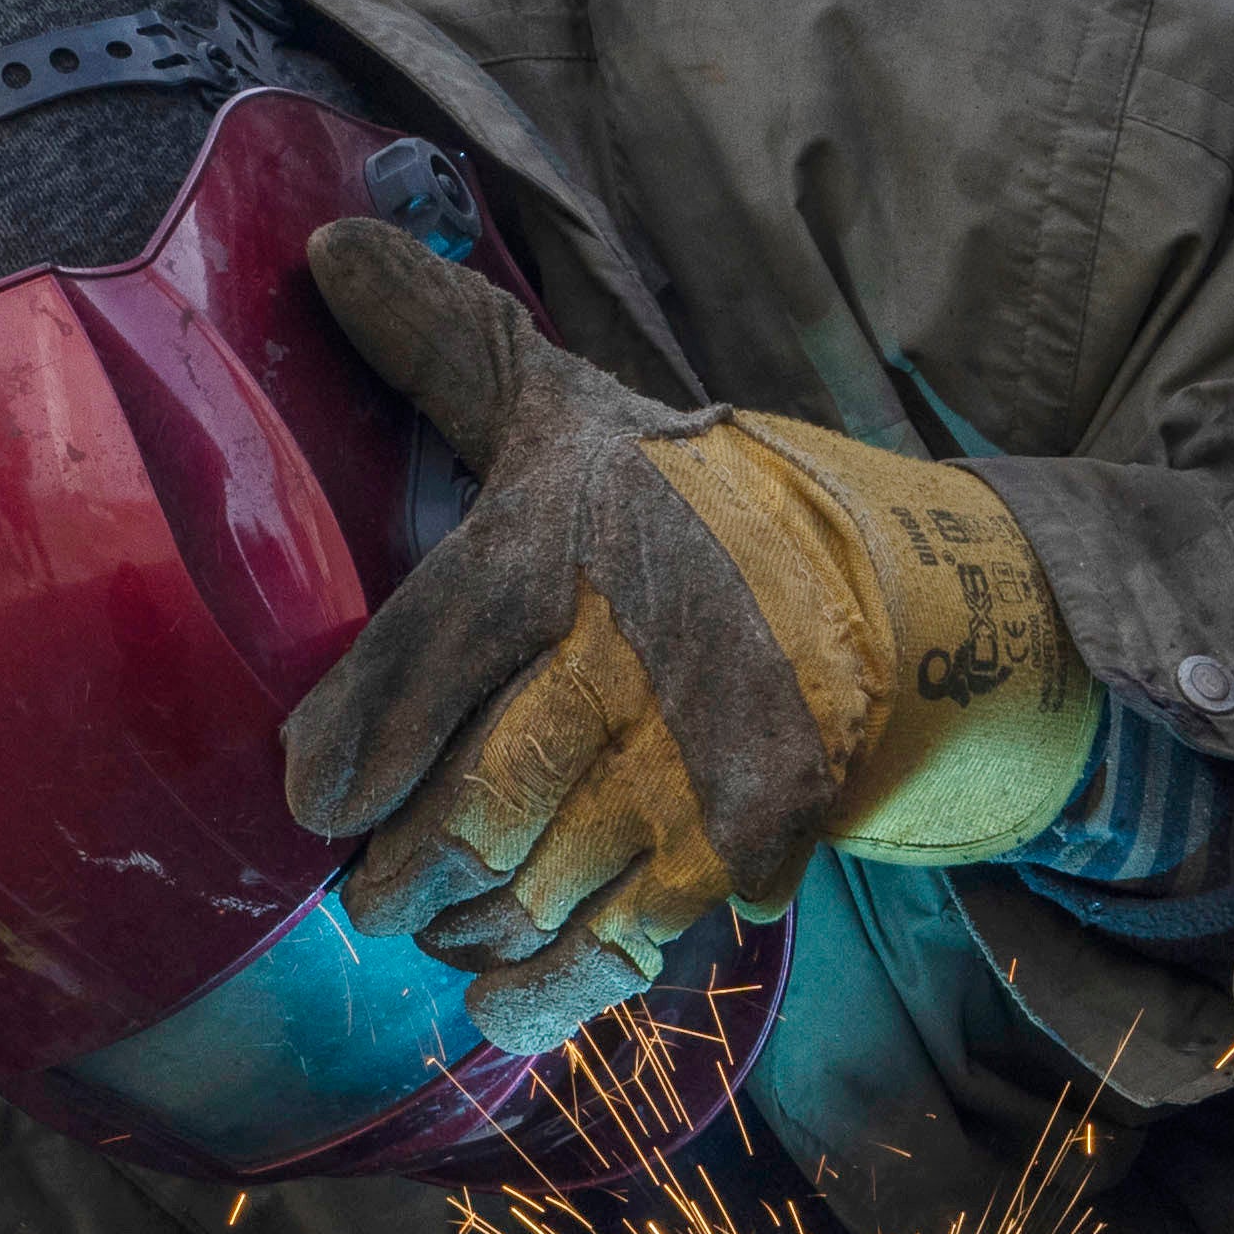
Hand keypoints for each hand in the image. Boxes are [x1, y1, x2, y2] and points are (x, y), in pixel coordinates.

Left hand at [280, 222, 1098, 1047]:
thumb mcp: (580, 413)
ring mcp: (687, 773)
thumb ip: (451, 345)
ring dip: (462, 924)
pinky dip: (539, 988)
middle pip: (463, 814)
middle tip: (375, 877)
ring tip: (442, 915)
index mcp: (567, 545)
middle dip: (398, 870)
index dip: (349, 754)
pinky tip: (500, 984)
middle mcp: (625, 664)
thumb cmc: (706, 507)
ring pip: (523, 893)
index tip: (321, 799)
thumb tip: (329, 244)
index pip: (420, 665)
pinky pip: (605, 954)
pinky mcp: (738, 857)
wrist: (913, 598)